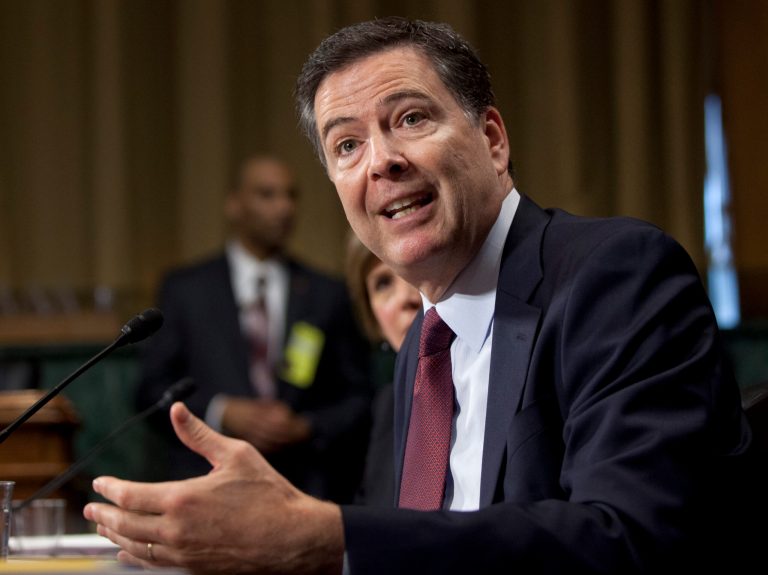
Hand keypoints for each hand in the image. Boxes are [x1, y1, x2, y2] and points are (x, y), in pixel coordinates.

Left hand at [83, 403, 343, 573]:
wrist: (291, 537)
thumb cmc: (268, 495)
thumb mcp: (236, 454)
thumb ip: (200, 434)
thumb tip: (177, 411)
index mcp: (183, 498)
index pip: (130, 495)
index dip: (110, 489)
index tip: (100, 483)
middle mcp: (176, 529)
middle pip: (124, 524)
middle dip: (103, 515)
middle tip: (91, 509)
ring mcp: (183, 553)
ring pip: (135, 547)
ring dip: (114, 536)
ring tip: (104, 528)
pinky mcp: (194, 568)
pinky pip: (152, 565)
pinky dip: (134, 557)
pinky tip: (129, 553)